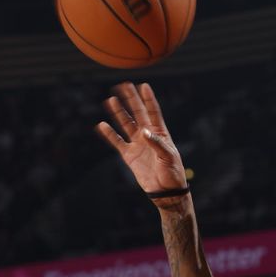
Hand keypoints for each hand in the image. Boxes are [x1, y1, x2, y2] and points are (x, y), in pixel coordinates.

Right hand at [95, 82, 186, 196]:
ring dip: (119, 113)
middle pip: (138, 114)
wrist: (165, 191)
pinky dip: (110, 134)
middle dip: (131, 100)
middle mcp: (148, 136)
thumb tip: (144, 131)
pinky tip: (102, 125)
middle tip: (123, 85)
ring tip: (111, 100)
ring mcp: (138, 145)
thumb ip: (157, 143)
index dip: (148, 99)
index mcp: (160, 134)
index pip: (153, 113)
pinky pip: (117, 142)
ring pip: (126, 124)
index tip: (144, 86)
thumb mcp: (168, 157)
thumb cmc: (173, 173)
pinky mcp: (129, 156)